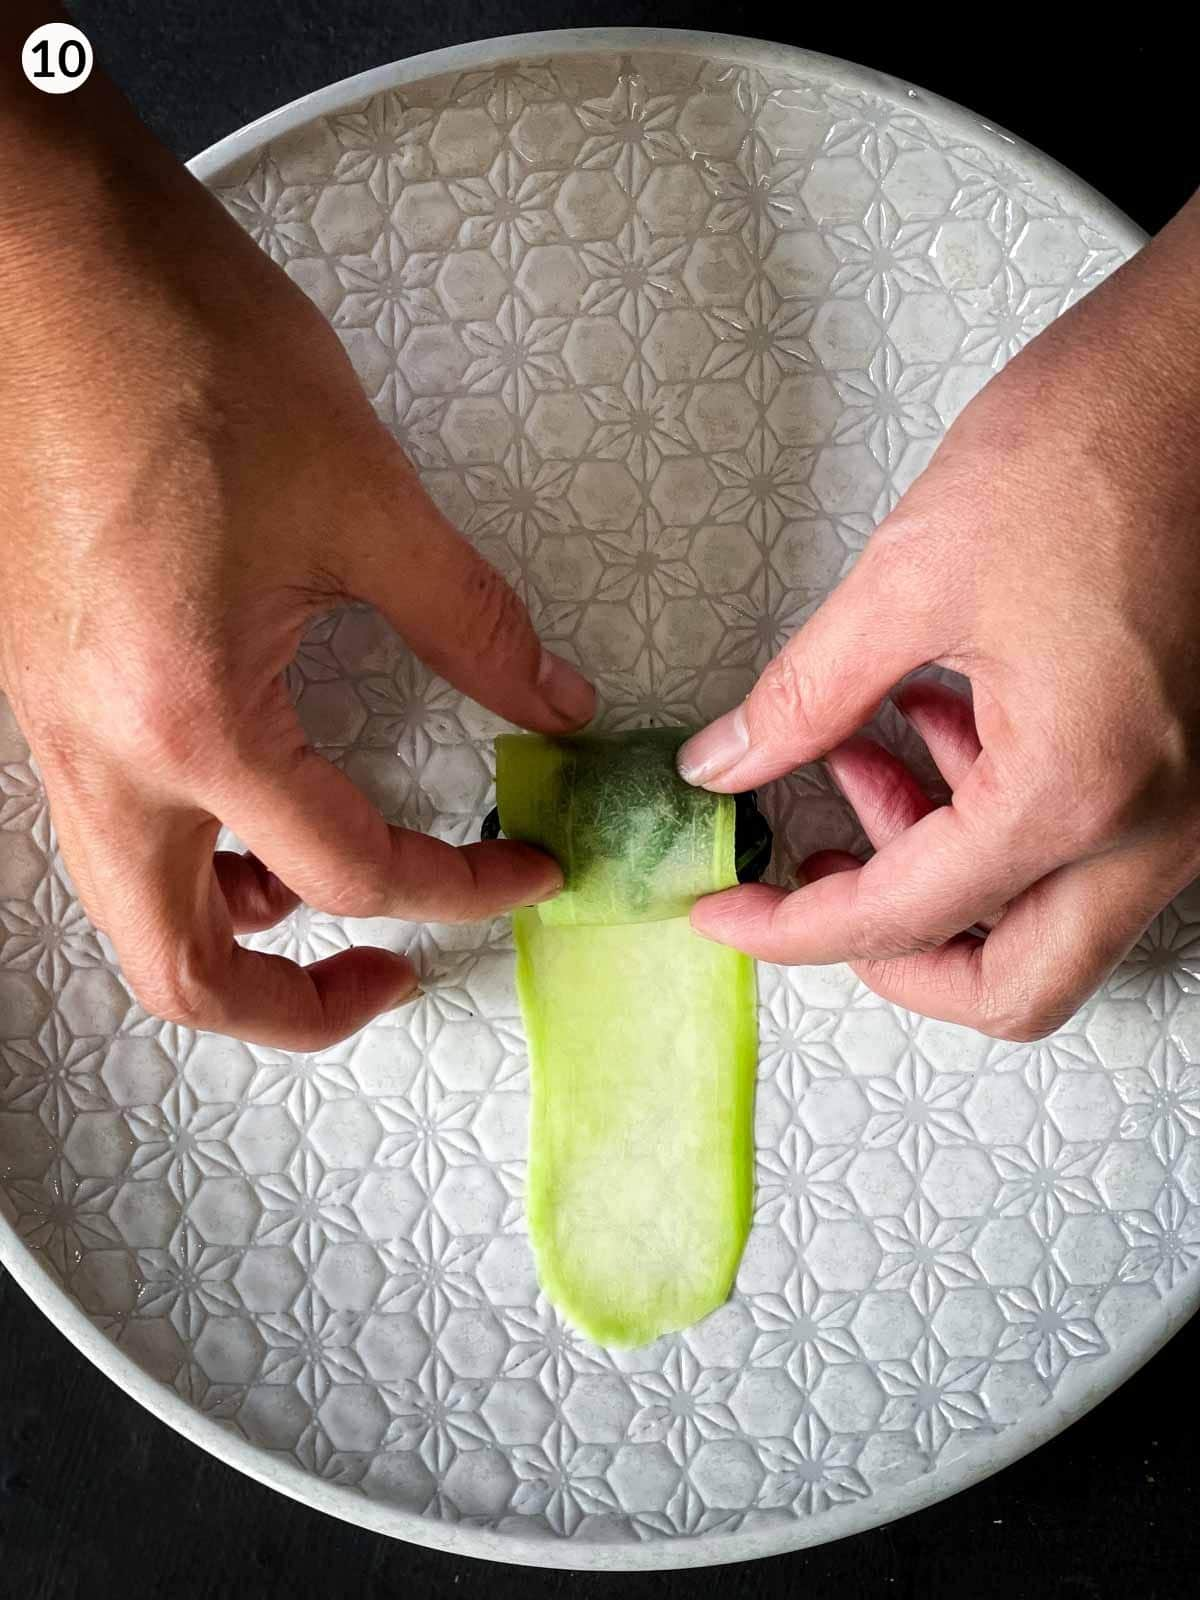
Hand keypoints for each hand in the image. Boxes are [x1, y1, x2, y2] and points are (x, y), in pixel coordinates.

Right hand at [0, 47, 593, 1049]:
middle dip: (294, 1011)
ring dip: (229, 940)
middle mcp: (98, 751)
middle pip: (181, 968)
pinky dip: (186, 862)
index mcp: (187, 716)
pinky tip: (255, 815)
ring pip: (128, 911)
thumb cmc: (182, 350)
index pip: (347, 870)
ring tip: (331, 908)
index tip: (529, 864)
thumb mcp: (364, 499)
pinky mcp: (39, 686)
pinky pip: (108, 830)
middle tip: (395, 979)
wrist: (44, 259)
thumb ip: (474, 625)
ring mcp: (51, 727)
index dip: (462, 885)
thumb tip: (552, 701)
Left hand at [679, 192, 1199, 1040]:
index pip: (905, 917)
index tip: (725, 912)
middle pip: (1011, 987)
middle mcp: (1156, 828)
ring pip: (1052, 929)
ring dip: (942, 880)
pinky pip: (1085, 858)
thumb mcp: (912, 576)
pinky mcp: (1189, 770)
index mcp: (1080, 790)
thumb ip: (803, 696)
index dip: (792, 928)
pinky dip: (995, 828)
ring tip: (863, 769)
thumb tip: (727, 765)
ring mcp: (1187, 810)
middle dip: (891, 956)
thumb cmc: (1095, 444)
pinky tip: (940, 731)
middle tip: (808, 887)